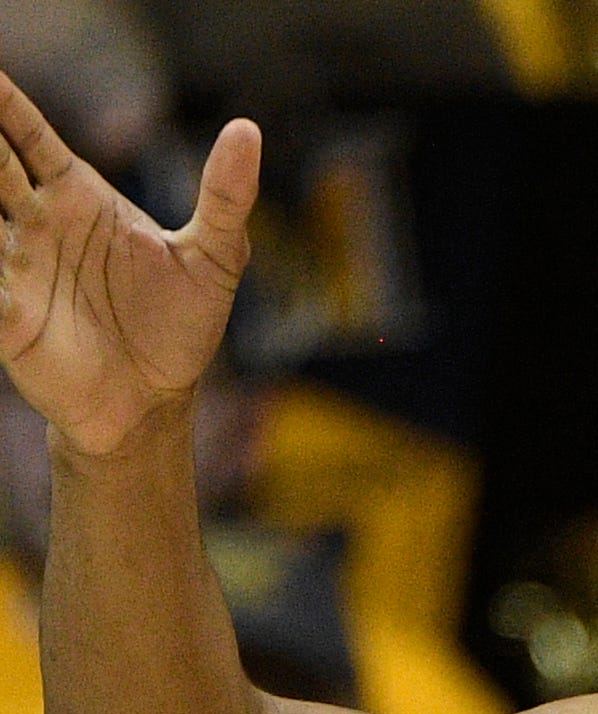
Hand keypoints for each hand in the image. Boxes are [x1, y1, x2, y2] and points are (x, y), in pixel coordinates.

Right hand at [0, 77, 256, 456]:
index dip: (6, 102)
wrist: (156, 401)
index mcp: (77, 198)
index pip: (29, 137)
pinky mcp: (5, 314)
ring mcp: (14, 265)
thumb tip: (247, 129)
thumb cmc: (179, 327)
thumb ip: (224, 197)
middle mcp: (36, 222)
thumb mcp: (213, 260)